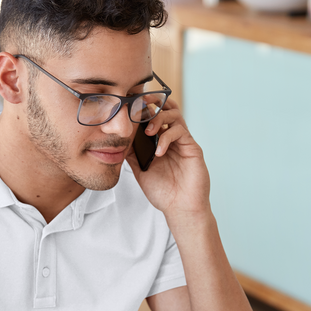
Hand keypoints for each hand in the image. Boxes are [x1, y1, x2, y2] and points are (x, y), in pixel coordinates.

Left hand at [127, 99, 210, 224]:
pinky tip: (159, 152)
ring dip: (159, 118)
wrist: (180, 208)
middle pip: (167, 107)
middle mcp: (173, 138)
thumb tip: (118, 138)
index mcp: (161, 140)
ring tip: (148, 131)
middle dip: (153, 102)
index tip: (129, 106)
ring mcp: (183, 142)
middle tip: (140, 103)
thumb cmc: (163, 192)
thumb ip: (132, 153)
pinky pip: (180, 132)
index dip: (143, 107)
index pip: (153, 115)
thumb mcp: (141, 169)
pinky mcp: (192, 148)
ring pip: (174, 114)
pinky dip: (166, 138)